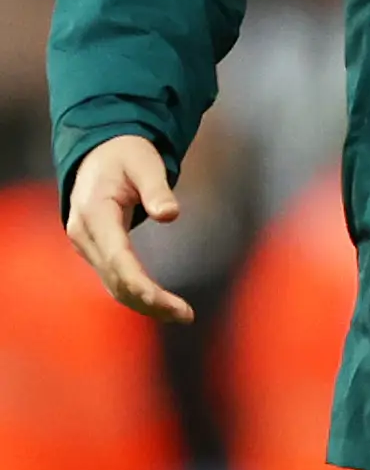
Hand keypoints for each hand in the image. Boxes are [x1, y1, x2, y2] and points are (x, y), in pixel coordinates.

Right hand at [65, 135, 194, 323]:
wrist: (98, 154)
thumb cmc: (126, 155)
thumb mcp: (144, 162)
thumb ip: (157, 188)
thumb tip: (170, 215)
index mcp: (94, 212)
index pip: (116, 256)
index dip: (137, 281)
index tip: (160, 299)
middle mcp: (84, 234)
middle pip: (116, 278)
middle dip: (149, 300)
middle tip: (187, 315)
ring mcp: (86, 245)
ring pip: (113, 284)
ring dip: (145, 303)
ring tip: (182, 315)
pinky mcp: (95, 250)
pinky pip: (114, 278)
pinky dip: (137, 294)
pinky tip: (162, 304)